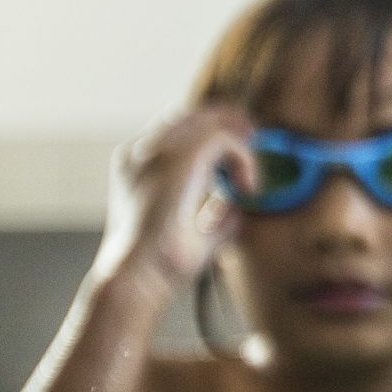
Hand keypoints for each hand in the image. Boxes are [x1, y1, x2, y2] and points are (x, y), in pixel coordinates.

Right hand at [92, 104, 257, 293]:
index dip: (215, 136)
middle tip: (254, 152)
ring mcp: (155, 151)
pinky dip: (243, 157)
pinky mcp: (177, 157)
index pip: (180, 130)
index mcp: (136, 165)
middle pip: (195, 116)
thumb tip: (237, 206)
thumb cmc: (161, 263)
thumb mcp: (194, 231)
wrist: (138, 275)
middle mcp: (141, 151)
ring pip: (210, 121)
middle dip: (231, 128)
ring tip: (250, 179)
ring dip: (240, 145)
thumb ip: (214, 212)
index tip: (240, 161)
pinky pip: (222, 136)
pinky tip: (248, 186)